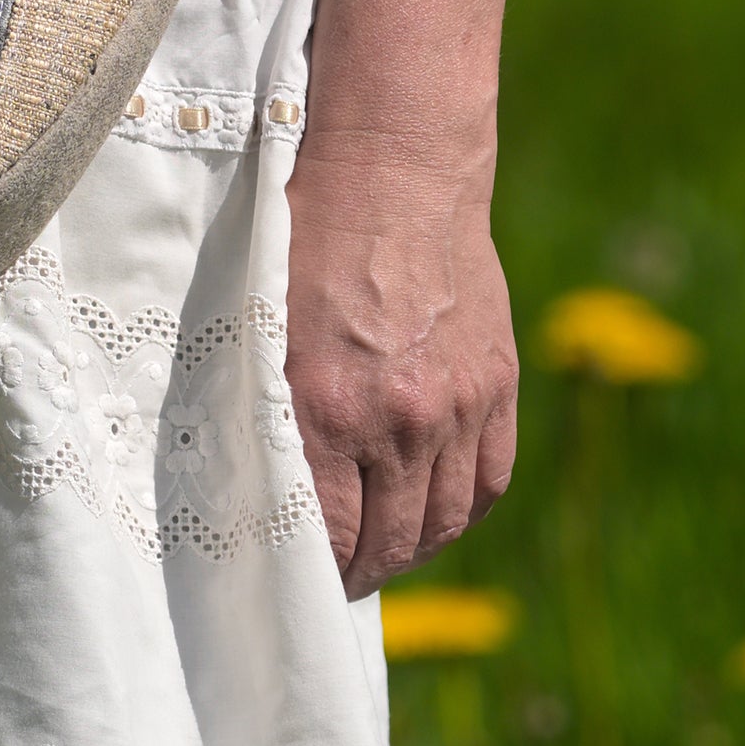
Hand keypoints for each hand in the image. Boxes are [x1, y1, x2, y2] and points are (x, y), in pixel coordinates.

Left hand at [282, 136, 518, 597]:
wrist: (395, 166)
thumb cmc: (307, 231)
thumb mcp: (261, 318)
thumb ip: (263, 402)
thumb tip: (249, 478)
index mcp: (325, 404)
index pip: (323, 532)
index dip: (307, 569)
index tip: (291, 580)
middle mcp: (398, 417)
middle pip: (386, 541)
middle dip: (356, 573)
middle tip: (332, 580)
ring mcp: (456, 405)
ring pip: (440, 522)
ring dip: (408, 551)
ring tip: (379, 556)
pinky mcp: (495, 385)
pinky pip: (487, 482)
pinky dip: (459, 512)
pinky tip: (430, 517)